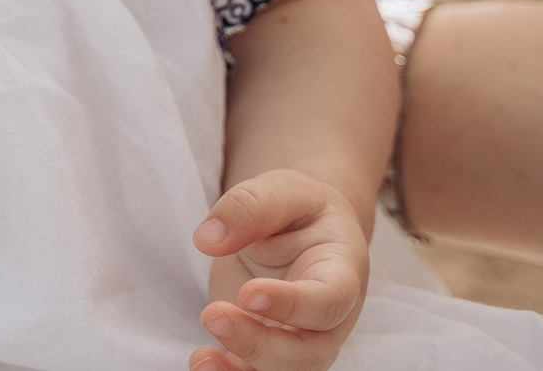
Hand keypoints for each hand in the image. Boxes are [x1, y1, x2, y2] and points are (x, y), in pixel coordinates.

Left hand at [190, 170, 367, 370]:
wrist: (297, 229)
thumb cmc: (297, 210)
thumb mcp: (280, 189)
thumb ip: (250, 206)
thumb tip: (207, 238)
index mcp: (342, 274)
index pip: (328, 302)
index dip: (292, 305)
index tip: (249, 294)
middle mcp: (327, 320)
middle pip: (308, 353)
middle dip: (260, 345)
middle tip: (213, 316)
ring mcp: (299, 341)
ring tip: (201, 359)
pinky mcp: (267, 350)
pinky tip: (200, 362)